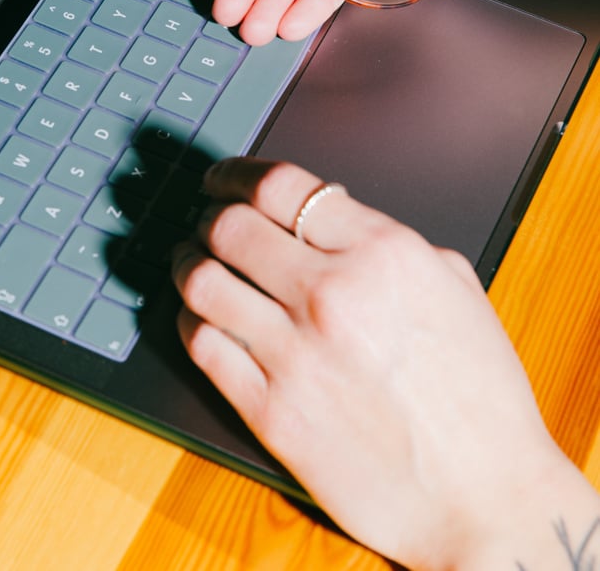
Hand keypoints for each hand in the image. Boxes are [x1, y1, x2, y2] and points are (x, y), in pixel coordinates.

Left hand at [172, 157, 599, 570]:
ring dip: (188, 263)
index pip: (281, 186)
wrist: (484, 497)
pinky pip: (202, 346)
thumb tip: (336, 218)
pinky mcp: (270, 411)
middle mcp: (332, 294)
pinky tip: (197, 318)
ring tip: (191, 262)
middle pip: (231, 226)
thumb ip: (390, 243)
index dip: (238, 174)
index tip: (224, 178)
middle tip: (207, 220)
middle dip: (210, 216)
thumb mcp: (455, 288)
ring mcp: (295, 353)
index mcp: (383, 253)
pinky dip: (188, 322)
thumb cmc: (479, 399)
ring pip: (203, 282)